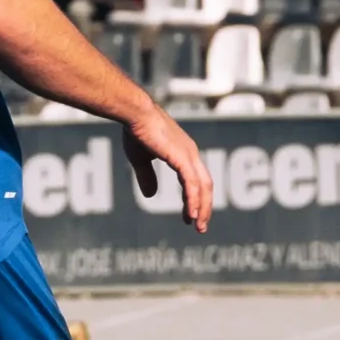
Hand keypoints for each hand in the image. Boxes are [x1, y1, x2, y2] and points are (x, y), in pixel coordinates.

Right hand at [121, 104, 212, 232]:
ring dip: (202, 208)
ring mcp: (188, 156)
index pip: (196, 179)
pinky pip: (192, 184)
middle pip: (205, 185)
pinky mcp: (182, 158)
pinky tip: (191, 215)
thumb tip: (151, 195)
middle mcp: (190, 153)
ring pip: (202, 187)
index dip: (194, 198)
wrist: (134, 113)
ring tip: (198, 226)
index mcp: (183, 152)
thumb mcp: (140, 159)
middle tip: (200, 226)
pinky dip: (193, 201)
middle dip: (204, 206)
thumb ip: (147, 177)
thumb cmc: (136, 130)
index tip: (191, 215)